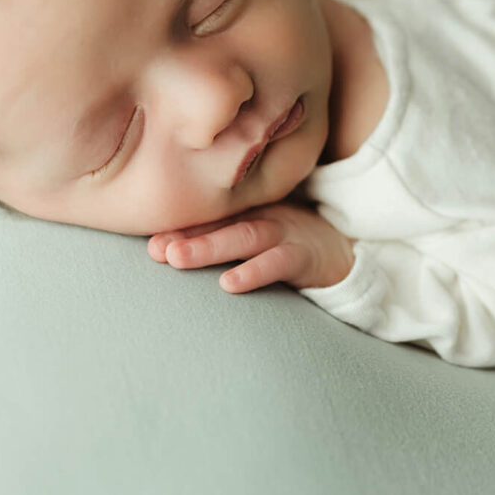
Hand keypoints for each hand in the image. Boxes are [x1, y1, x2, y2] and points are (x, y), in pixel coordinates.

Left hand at [149, 201, 356, 292]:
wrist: (345, 252)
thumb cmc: (287, 246)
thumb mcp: (253, 237)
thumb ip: (220, 238)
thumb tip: (167, 253)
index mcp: (246, 211)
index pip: (209, 217)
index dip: (179, 228)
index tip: (149, 245)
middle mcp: (262, 215)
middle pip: (221, 222)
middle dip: (187, 235)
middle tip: (156, 250)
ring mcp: (285, 232)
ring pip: (244, 236)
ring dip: (210, 247)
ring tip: (178, 258)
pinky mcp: (306, 254)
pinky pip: (278, 262)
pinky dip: (253, 272)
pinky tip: (229, 284)